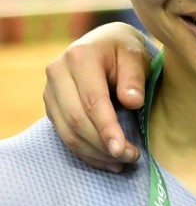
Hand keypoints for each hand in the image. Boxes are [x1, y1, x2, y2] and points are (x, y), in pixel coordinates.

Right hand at [42, 23, 148, 170]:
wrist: (105, 43)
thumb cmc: (125, 51)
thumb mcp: (136, 56)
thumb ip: (134, 78)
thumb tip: (132, 102)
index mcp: (80, 58)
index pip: (92, 101)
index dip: (106, 128)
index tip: (123, 150)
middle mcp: (57, 73)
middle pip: (77, 119)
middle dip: (103, 145)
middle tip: (130, 157)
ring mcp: (50, 91)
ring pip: (68, 132)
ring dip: (95, 153)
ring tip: (122, 162)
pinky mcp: (51, 105)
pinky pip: (65, 135)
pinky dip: (86, 151)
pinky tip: (107, 160)